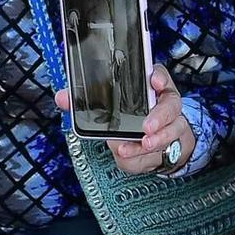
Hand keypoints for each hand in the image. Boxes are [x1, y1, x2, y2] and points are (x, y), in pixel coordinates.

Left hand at [54, 66, 193, 175]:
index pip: (160, 76)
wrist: (157, 137)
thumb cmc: (132, 113)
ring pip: (170, 132)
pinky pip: (160, 153)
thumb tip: (62, 98)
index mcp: (153, 88)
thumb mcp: (113, 102)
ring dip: (156, 141)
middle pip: (171, 106)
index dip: (159, 77)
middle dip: (159, 117)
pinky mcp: (169, 147)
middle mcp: (166, 105)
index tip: (154, 81)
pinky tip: (131, 156)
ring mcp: (171, 126)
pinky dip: (143, 157)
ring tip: (143, 145)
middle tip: (146, 127)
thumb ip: (88, 99)